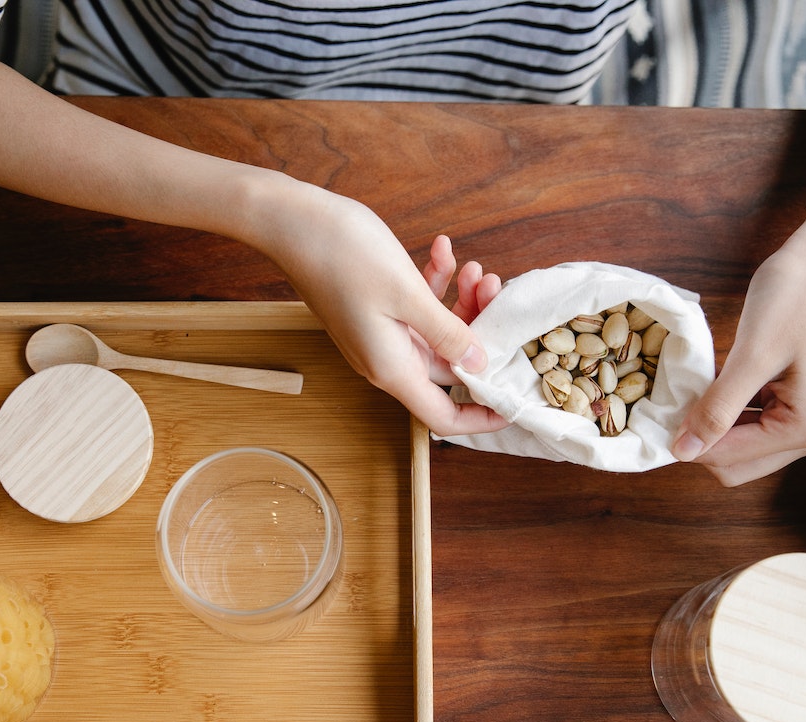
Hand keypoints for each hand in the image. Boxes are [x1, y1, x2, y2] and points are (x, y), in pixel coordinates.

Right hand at [254, 183, 506, 435]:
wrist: (290, 222)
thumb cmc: (342, 255)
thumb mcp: (407, 294)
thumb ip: (447, 333)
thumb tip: (479, 364)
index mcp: (392, 368)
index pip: (444, 416)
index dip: (481, 416)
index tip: (515, 400)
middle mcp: (386, 360)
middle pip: (449, 367)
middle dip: (480, 331)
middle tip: (494, 287)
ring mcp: (379, 335)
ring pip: (438, 334)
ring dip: (460, 303)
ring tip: (472, 267)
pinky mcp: (374, 311)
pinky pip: (417, 310)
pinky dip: (435, 285)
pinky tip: (442, 251)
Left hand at [670, 203, 805, 484]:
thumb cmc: (797, 294)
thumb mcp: (751, 355)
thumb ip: (717, 409)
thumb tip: (683, 452)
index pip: (730, 460)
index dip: (688, 443)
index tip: (654, 419)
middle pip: (740, 463)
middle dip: (703, 439)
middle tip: (672, 404)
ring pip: (747, 445)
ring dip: (716, 424)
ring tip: (692, 390)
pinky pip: (760, 422)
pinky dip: (733, 410)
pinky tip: (715, 383)